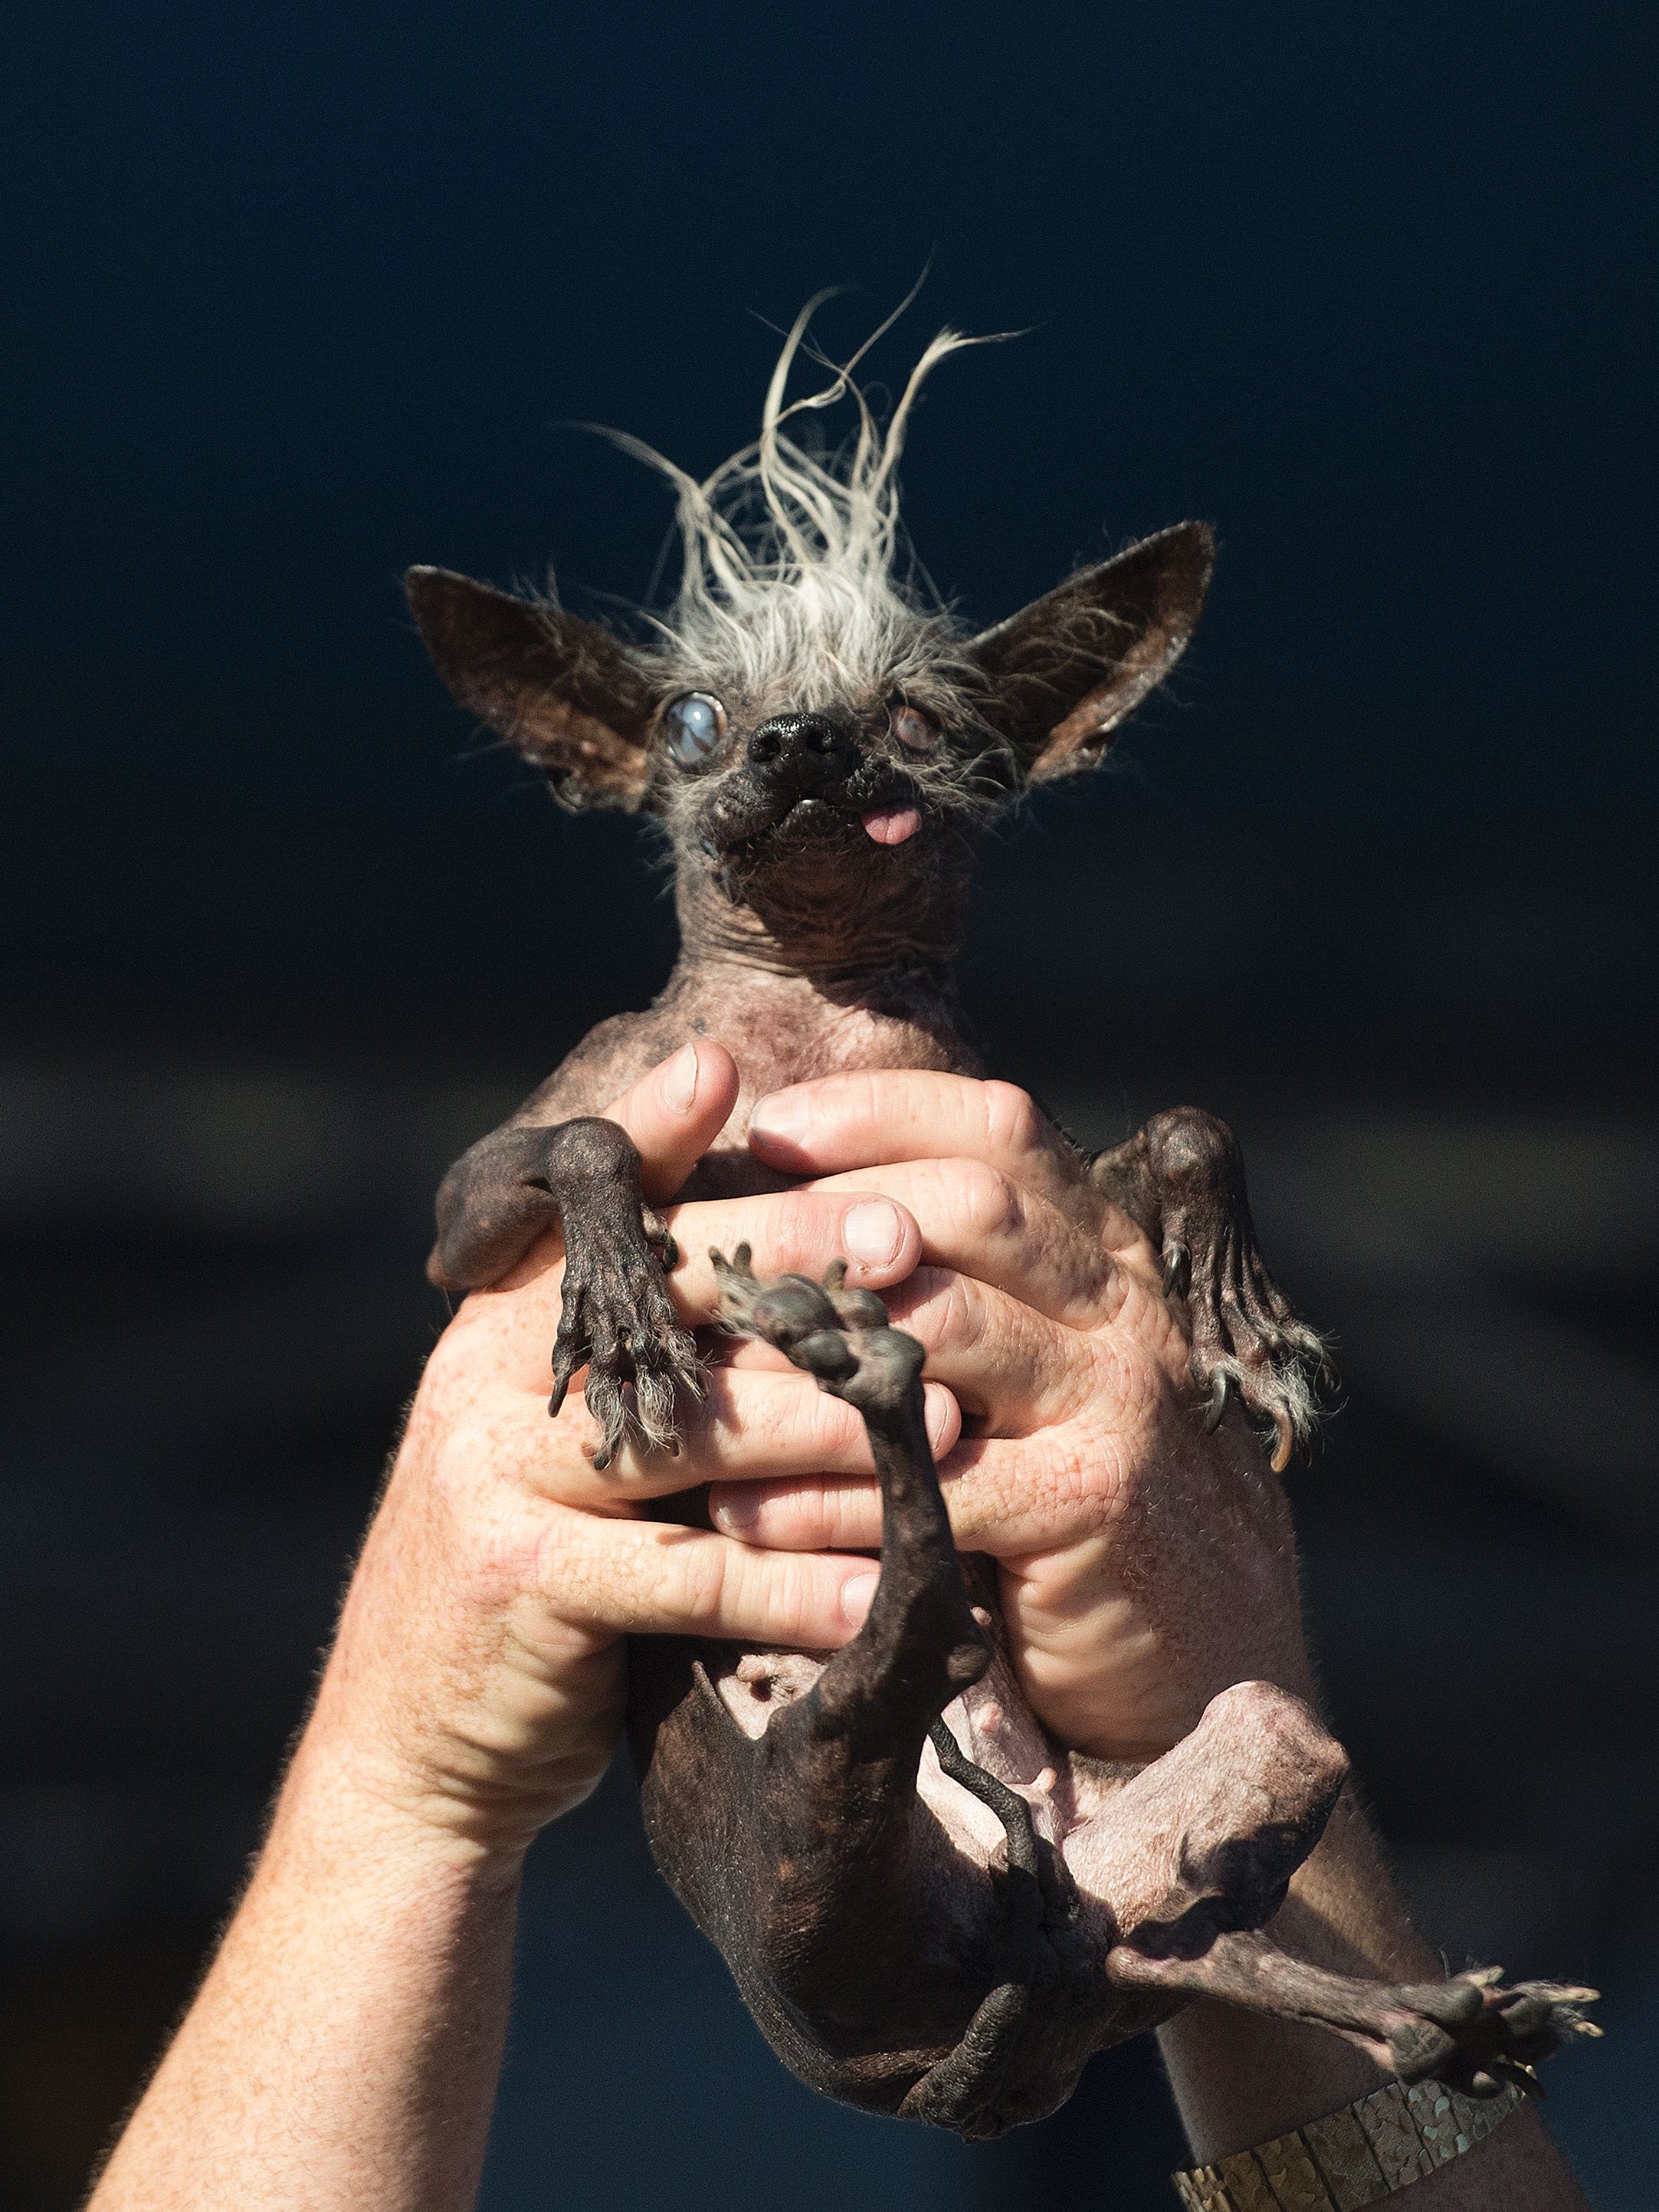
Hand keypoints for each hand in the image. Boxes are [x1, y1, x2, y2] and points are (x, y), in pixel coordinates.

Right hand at [302, 1042, 956, 1856]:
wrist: (406, 1740)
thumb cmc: (533, 1559)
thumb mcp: (570, 1430)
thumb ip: (647, 1337)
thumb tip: (773, 1222)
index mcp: (504, 1312)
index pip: (606, 1199)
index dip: (699, 1143)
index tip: (811, 1120)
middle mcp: (487, 1370)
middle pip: (669, 1295)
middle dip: (806, 1273)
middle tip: (923, 1258)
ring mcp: (495, 1471)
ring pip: (697, 1433)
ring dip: (831, 1431)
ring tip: (943, 1423)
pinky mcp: (520, 1581)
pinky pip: (686, 1574)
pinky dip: (791, 1584)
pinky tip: (879, 1590)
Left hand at [706, 1072, 1315, 1761]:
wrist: (1203, 1657)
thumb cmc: (1076, 1502)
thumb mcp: (1036, 1376)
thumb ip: (965, 1293)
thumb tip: (798, 1217)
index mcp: (1105, 1256)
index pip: (1002, 1130)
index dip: (881, 1112)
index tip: (767, 1125)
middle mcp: (1124, 1308)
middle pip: (973, 1205)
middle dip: (826, 1214)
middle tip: (713, 1246)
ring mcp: (1119, 1399)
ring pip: (950, 1326)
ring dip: (810, 1347)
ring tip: (703, 1372)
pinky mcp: (1093, 1503)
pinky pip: (938, 1479)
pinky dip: (829, 1496)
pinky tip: (746, 1513)